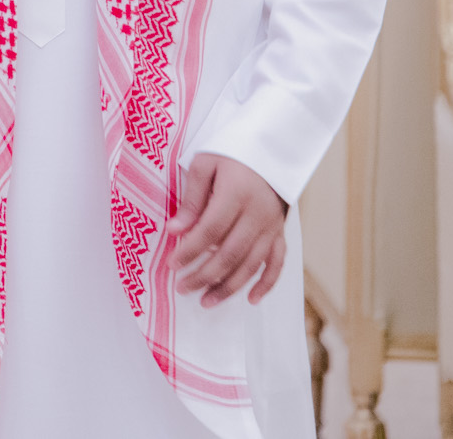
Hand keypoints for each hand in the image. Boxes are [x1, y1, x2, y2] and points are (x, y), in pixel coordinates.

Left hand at [165, 153, 286, 307]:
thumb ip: (191, 199)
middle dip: (204, 275)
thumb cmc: (232, 154)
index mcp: (236, 193)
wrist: (272, 150)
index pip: (210, 230)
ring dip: (229, 287)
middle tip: (182, 288)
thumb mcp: (206, 165)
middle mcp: (257, 214)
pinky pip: (277, 263)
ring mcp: (271, 226)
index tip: (172, 264)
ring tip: (207, 302)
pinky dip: (267, 284)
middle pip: (230, 253)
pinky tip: (251, 300)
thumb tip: (174, 231)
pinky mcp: (280, 233)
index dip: (191, 250)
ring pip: (251, 264)